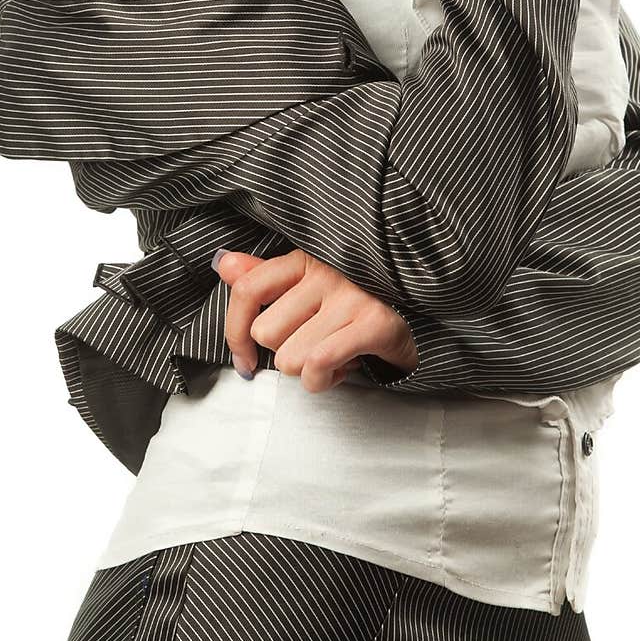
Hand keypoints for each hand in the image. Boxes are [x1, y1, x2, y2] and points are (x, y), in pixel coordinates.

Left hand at [212, 247, 419, 391]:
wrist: (415, 320)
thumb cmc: (350, 309)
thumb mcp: (304, 290)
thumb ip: (263, 280)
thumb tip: (224, 263)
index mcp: (304, 260)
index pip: (247, 290)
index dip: (234, 332)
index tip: (246, 360)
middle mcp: (327, 272)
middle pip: (267, 333)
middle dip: (288, 353)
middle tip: (316, 347)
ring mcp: (352, 295)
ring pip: (291, 358)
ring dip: (310, 373)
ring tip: (334, 357)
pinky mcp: (375, 322)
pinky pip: (318, 365)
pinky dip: (325, 380)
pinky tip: (342, 369)